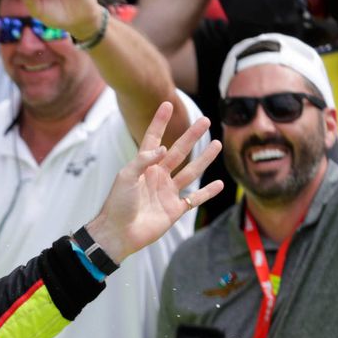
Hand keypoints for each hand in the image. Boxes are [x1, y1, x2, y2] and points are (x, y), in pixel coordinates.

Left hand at [83, 102, 222, 262]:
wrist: (119, 233)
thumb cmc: (117, 204)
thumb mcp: (126, 177)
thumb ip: (143, 160)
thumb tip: (162, 148)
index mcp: (143, 167)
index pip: (153, 139)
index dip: (160, 122)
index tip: (167, 104)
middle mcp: (157, 176)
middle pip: (178, 152)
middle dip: (191, 136)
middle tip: (205, 120)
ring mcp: (167, 192)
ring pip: (190, 172)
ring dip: (204, 159)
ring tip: (217, 144)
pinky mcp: (174, 209)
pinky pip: (195, 199)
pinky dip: (207, 192)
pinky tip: (220, 184)